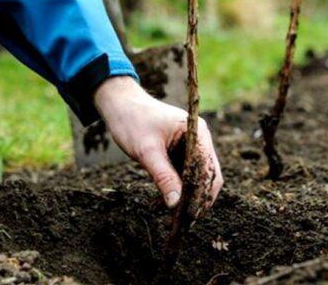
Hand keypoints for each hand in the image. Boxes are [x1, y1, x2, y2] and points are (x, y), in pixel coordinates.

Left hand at [93, 76, 222, 208]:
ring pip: (195, 178)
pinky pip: (183, 175)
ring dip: (185, 196)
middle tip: (182, 221)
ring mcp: (190, 146)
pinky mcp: (179, 152)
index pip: (208, 168)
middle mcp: (199, 139)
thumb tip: (175, 204)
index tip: (190, 214)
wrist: (119, 105)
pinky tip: (161, 202)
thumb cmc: (132, 120)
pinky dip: (176, 188)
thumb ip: (163, 176)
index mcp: (196, 132)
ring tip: (169, 216)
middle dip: (195, 198)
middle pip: (207, 175)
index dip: (202, 193)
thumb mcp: (146, 151)